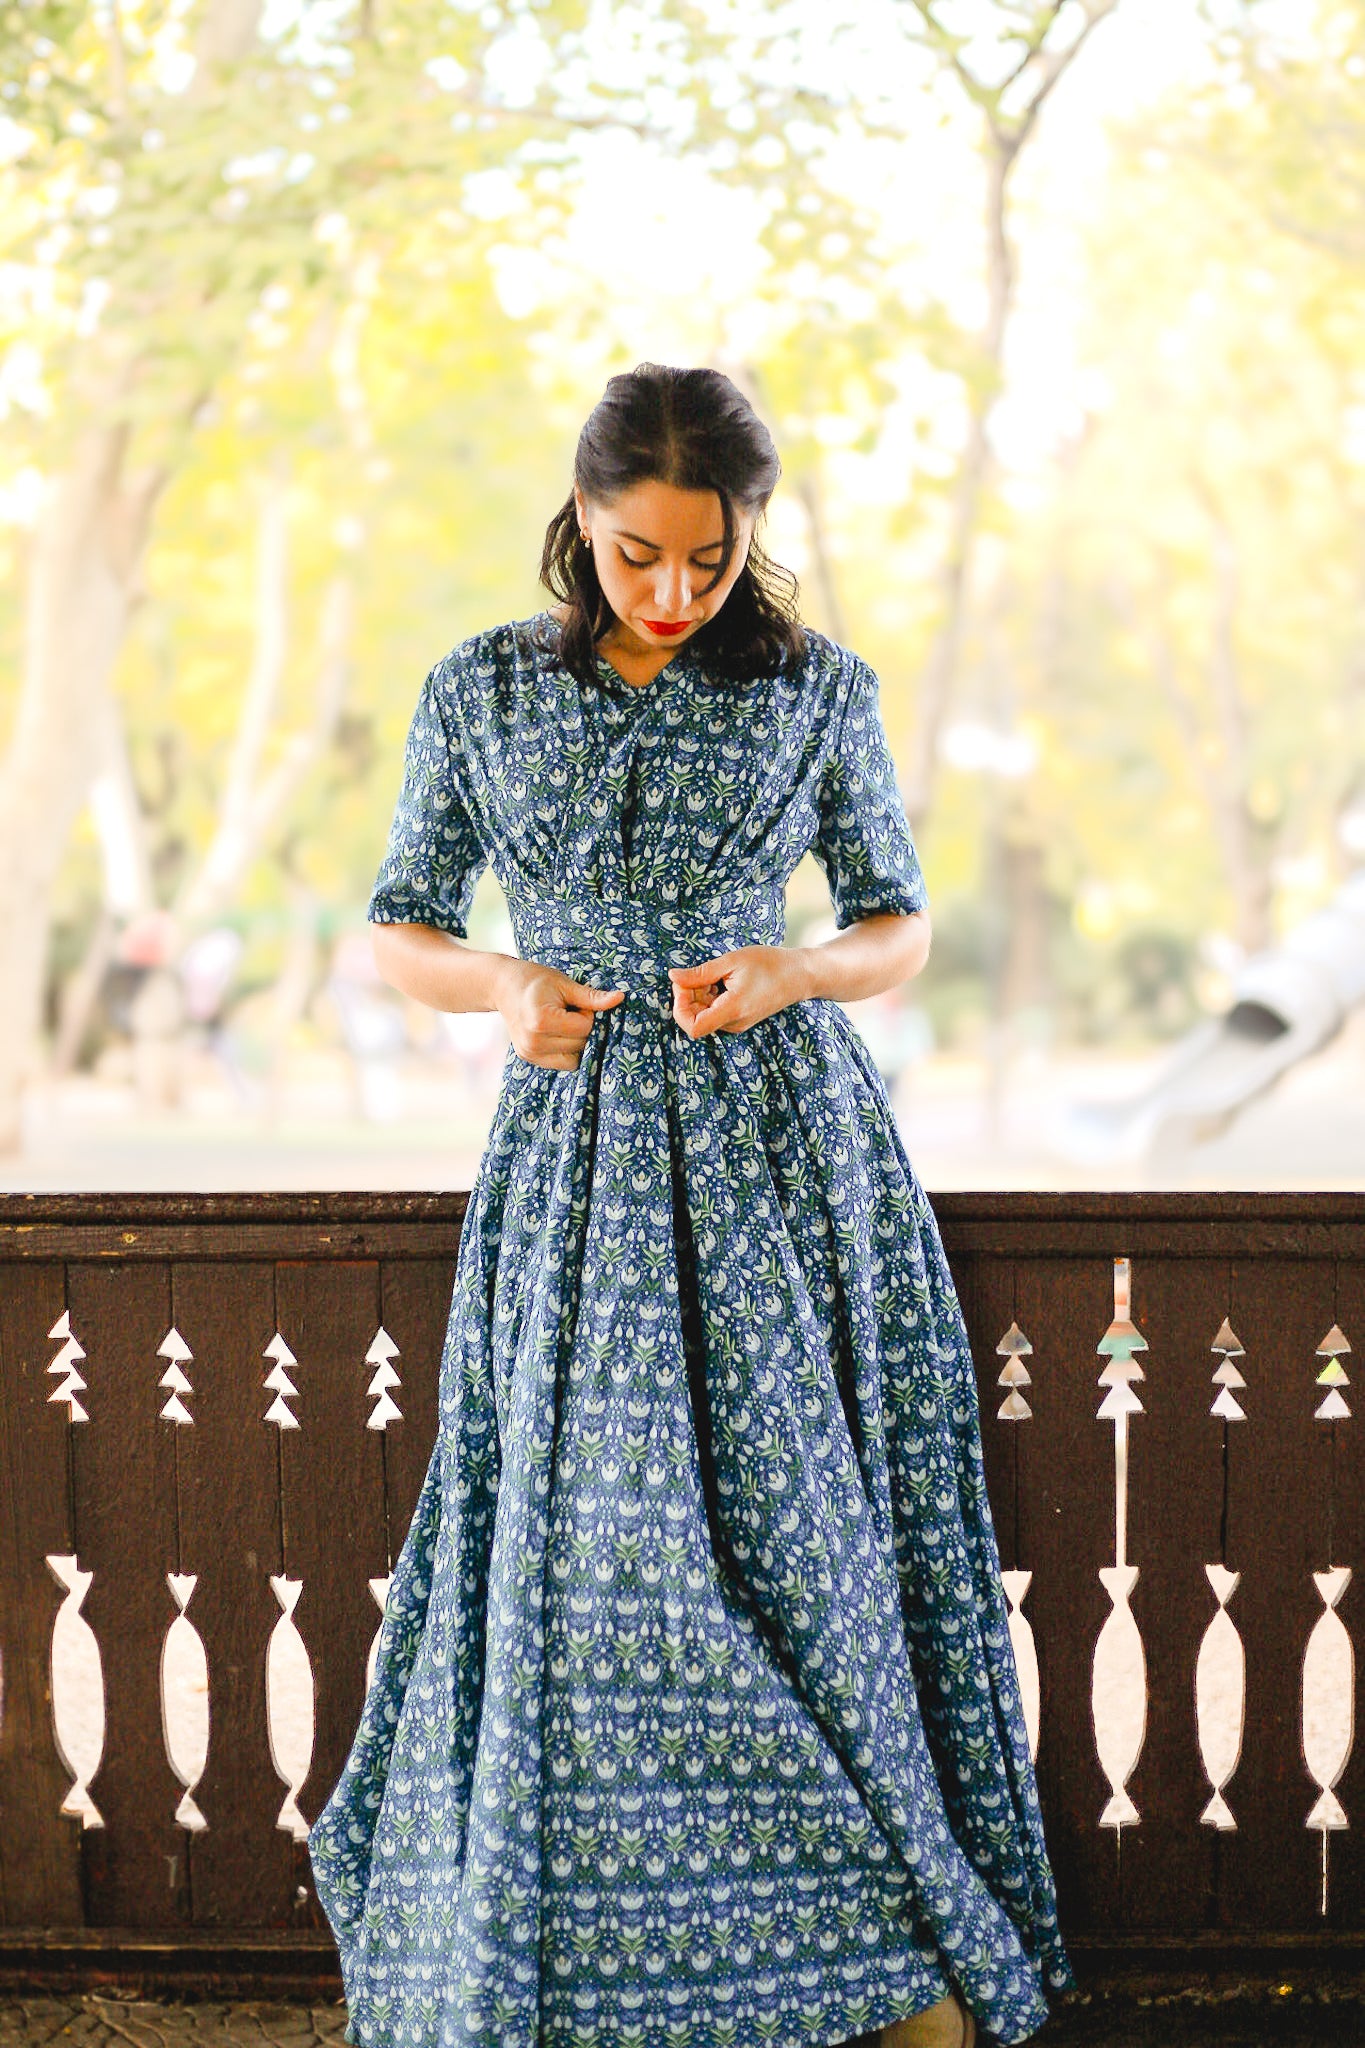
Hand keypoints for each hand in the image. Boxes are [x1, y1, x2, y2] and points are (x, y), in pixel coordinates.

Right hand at [497, 959, 624, 1069]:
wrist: (503, 986)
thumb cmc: (536, 980)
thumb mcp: (564, 983)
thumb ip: (591, 997)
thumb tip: (619, 998)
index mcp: (541, 1021)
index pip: (584, 1028)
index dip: (585, 1014)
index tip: (573, 1003)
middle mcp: (533, 1041)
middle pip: (580, 1044)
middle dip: (581, 1028)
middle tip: (567, 1011)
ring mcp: (530, 1053)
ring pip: (574, 1058)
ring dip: (575, 1041)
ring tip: (561, 1022)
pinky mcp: (529, 1058)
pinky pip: (563, 1063)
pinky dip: (567, 1050)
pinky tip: (556, 1033)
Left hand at [668, 946, 807, 1040]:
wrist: (800, 975)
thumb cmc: (770, 964)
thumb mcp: (732, 961)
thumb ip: (700, 972)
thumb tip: (673, 977)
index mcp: (732, 1010)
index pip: (693, 1027)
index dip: (680, 1007)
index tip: (683, 985)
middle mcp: (734, 1023)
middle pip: (695, 1019)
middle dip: (687, 996)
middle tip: (695, 973)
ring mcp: (737, 1023)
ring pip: (703, 1016)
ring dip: (698, 996)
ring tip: (714, 975)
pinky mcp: (739, 1020)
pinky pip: (714, 1013)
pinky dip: (709, 998)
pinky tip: (720, 982)